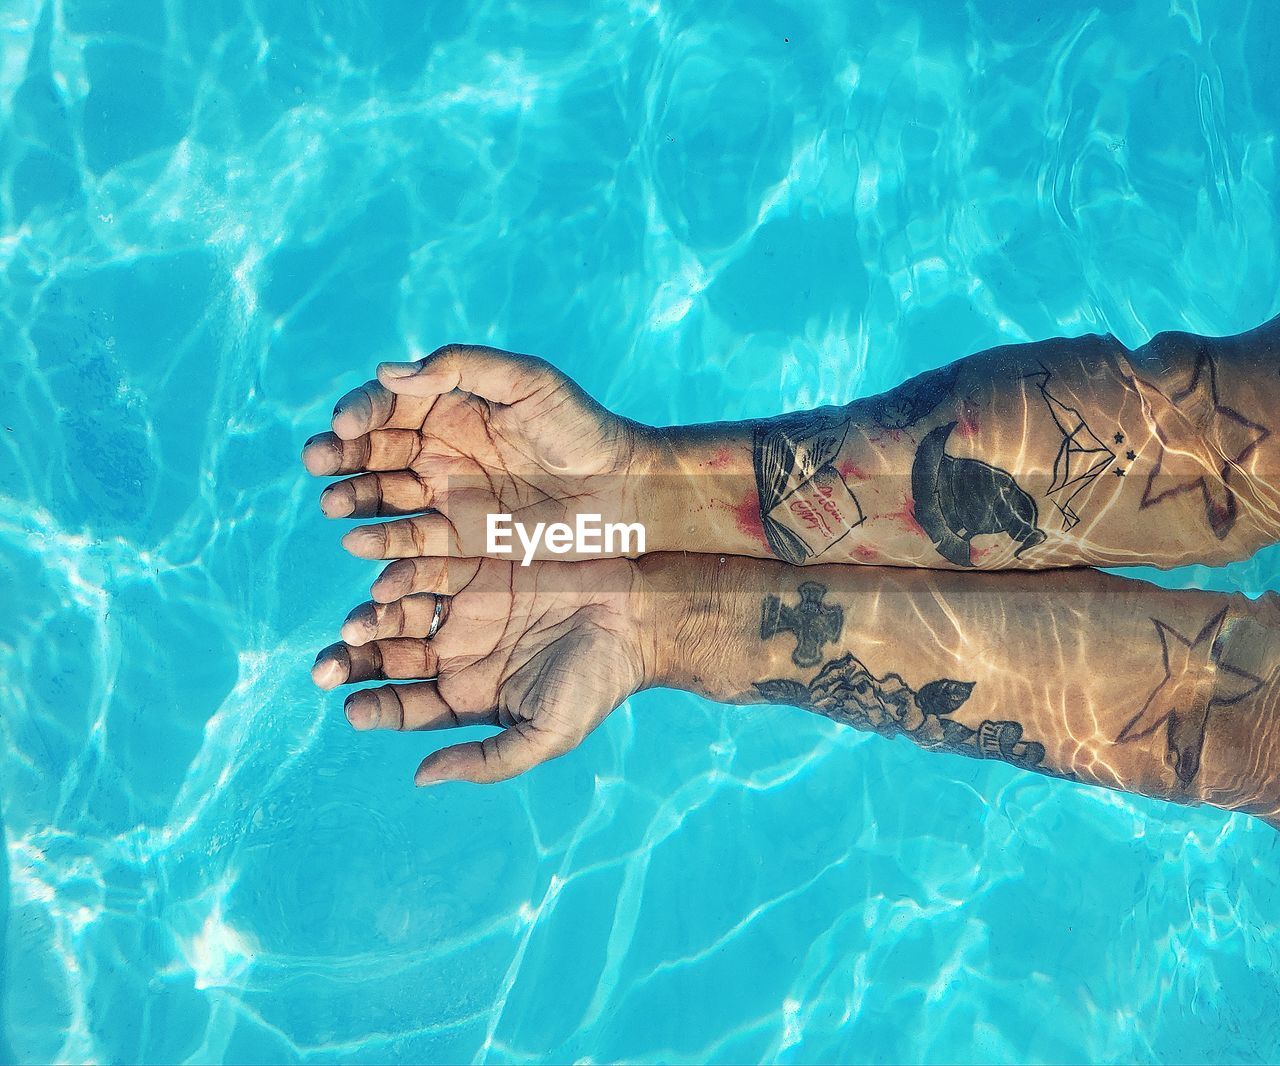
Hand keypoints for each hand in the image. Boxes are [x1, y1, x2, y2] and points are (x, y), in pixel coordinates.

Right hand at [301, 344, 653, 560]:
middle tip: (320, 464)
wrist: (624, 493)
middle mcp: (438, 451)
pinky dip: (382, 546)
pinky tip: (360, 545)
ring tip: (335, 504)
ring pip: (382, 497)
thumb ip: (463, 368)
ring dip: (353, 499)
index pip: (388, 405)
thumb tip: (389, 372)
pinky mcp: (459, 543)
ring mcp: (445, 498)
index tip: (344, 424)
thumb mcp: (529, 382)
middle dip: (341, 456)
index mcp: (450, 407)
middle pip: (373, 452)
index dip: (360, 412)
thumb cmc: (582, 427)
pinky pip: (410, 545)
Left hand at [310, 557, 649, 782]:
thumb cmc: (599, 682)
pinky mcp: (476, 561)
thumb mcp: (547, 734)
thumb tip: (422, 777)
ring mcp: (464, 604)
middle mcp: (456, 651)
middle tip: (326, 666)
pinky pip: (427, 566)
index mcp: (467, 696)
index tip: (354, 709)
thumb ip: (488, 759)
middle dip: (354, 664)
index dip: (376, 709)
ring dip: (371, 619)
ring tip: (353, 626)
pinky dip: (401, 573)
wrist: (642, 617)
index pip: (405, 708)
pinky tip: (382, 580)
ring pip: (399, 612)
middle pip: (390, 659)